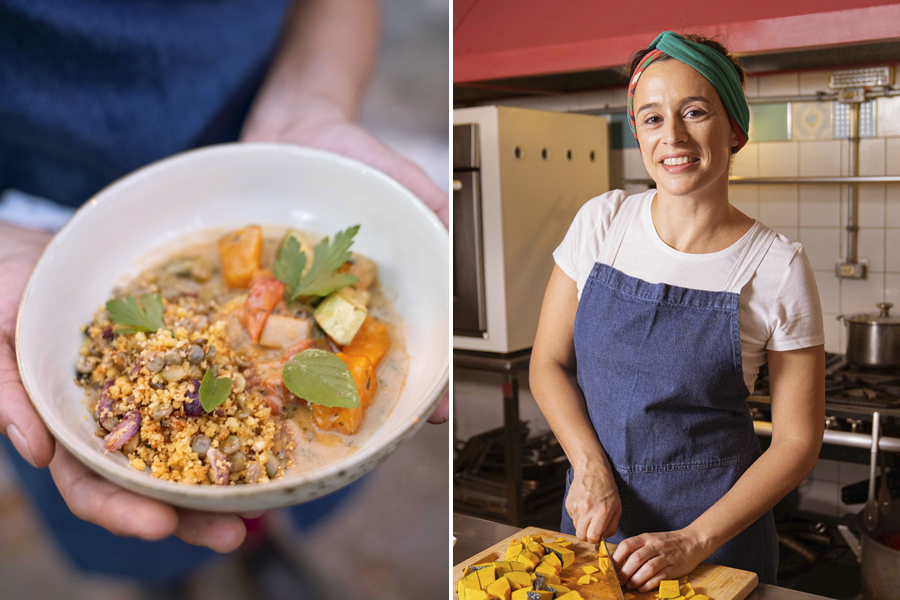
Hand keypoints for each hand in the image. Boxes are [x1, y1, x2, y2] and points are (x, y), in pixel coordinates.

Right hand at [0, 222, 247, 551]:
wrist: (39, 260)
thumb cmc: (7, 296)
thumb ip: (7, 393)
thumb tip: (37, 454)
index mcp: (65, 431)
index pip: (91, 486)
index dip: (122, 511)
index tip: (159, 525)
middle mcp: (113, 425)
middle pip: (152, 482)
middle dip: (191, 514)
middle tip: (235, 533)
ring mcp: (148, 399)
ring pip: (187, 448)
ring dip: (224, 480)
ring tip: (263, 500)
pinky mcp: (176, 368)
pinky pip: (207, 397)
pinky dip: (235, 419)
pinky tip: (266, 435)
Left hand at [242, 97, 449, 423]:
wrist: (289, 130)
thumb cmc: (347, 153)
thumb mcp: (400, 176)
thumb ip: (433, 206)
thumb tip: (456, 238)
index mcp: (374, 287)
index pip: (410, 339)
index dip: (427, 378)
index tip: (437, 411)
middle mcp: (335, 300)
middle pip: (355, 359)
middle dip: (367, 397)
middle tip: (376, 427)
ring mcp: (293, 297)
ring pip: (302, 350)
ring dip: (306, 385)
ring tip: (314, 414)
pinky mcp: (254, 284)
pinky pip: (253, 317)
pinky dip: (251, 343)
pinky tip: (249, 365)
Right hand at [566, 467, 620, 542]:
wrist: (591, 471)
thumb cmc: (607, 489)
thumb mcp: (617, 508)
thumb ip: (612, 526)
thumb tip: (603, 539)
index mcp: (602, 511)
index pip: (592, 537)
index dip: (595, 540)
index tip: (598, 535)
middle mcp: (587, 509)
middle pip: (581, 536)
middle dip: (587, 536)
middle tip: (593, 528)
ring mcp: (576, 506)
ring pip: (576, 528)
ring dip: (583, 525)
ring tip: (590, 514)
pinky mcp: (569, 504)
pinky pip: (572, 518)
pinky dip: (578, 517)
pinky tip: (584, 507)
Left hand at [612, 528, 709, 591]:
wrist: (693, 541)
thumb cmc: (668, 542)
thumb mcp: (651, 539)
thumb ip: (637, 547)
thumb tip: (619, 561)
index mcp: (646, 538)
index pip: (627, 545)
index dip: (617, 557)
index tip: (611, 568)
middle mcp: (655, 546)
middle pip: (636, 558)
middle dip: (625, 572)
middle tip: (619, 580)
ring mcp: (666, 556)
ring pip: (648, 568)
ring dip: (636, 579)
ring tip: (630, 586)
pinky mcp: (675, 568)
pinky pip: (660, 577)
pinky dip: (649, 584)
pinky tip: (642, 588)